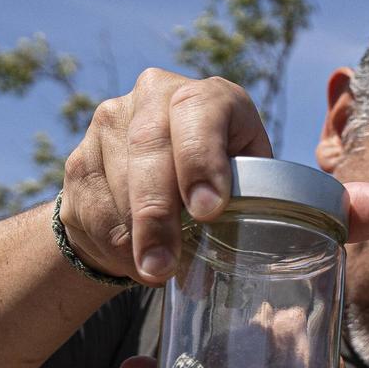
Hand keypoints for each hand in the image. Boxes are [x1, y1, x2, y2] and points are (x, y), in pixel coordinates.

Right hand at [59, 68, 267, 285]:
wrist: (153, 189)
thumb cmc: (219, 188)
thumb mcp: (247, 185)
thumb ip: (259, 199)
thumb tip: (287, 234)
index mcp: (211, 97)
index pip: (201, 111)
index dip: (202, 160)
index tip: (208, 210)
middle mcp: (158, 95)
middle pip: (150, 147)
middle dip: (157, 213)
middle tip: (164, 264)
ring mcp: (113, 120)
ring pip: (115, 180)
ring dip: (132, 235)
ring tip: (153, 272)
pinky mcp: (82, 154)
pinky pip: (90, 203)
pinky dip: (110, 240)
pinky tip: (129, 260)